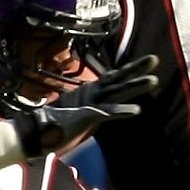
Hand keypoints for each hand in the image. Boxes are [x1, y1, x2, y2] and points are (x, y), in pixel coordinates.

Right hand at [4, 51, 166, 157]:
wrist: (35, 130)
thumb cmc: (54, 123)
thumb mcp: (77, 114)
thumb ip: (88, 110)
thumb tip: (93, 109)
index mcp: (90, 92)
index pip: (113, 78)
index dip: (129, 70)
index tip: (145, 61)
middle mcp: (91, 93)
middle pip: (118, 79)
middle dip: (137, 69)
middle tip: (155, 59)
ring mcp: (89, 103)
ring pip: (117, 92)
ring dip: (136, 85)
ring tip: (154, 80)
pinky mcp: (87, 115)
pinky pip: (108, 113)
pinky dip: (122, 111)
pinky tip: (138, 110)